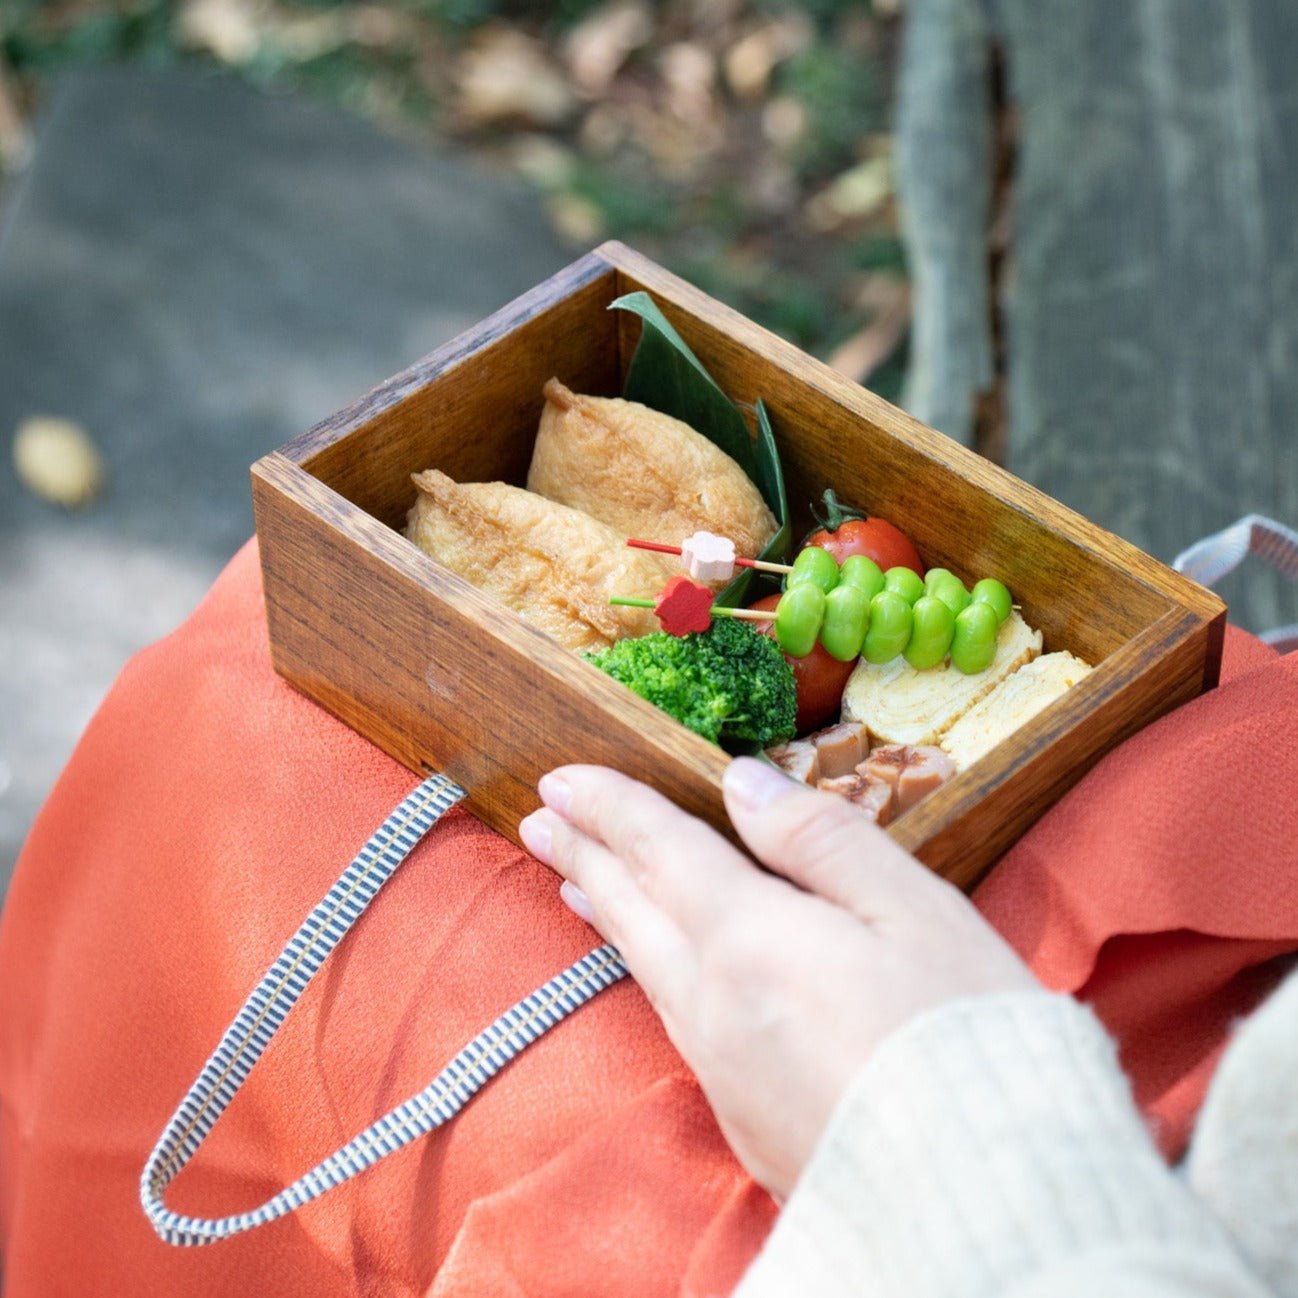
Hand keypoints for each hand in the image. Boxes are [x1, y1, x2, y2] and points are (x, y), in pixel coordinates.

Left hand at [518, 758, 1037, 1199]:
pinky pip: (671, 1020)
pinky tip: (652, 971)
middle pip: (633, 910)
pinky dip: (645, 973)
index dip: (611, 806)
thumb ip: (821, 839)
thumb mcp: (915, 910)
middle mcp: (714, 1004)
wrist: (984, 1207)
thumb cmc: (965, 1040)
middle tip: (541, 820)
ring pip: (644, 968)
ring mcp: (721, 1069)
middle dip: (585, 855)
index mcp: (752, 940)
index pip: (661, 850)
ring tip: (574, 883)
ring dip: (606, 913)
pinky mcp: (741, 1119)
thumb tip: (743, 783)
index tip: (563, 778)